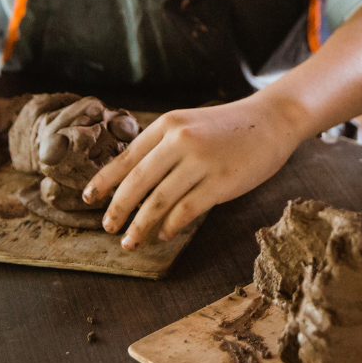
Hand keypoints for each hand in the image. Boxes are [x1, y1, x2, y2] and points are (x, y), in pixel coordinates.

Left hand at [83, 93, 304, 249]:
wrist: (272, 120)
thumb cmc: (230, 127)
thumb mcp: (191, 124)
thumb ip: (164, 146)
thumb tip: (131, 183)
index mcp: (169, 124)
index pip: (127, 158)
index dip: (104, 182)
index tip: (89, 199)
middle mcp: (181, 140)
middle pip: (136, 183)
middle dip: (117, 210)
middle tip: (108, 228)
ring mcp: (201, 161)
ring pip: (157, 202)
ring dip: (139, 226)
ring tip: (129, 242)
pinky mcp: (221, 182)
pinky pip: (185, 211)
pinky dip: (170, 227)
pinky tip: (165, 234)